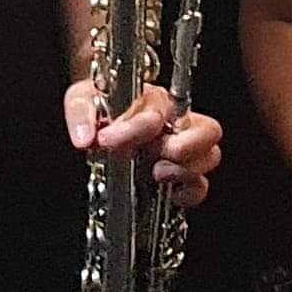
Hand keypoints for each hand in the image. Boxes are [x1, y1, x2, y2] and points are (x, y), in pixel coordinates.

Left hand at [65, 78, 223, 206]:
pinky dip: (188, 192)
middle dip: (185, 147)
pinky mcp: (180, 176)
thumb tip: (84, 137)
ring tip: (157, 174)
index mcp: (153, 99)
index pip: (158, 109)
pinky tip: (167, 192)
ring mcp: (182, 149)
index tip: (108, 140)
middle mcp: (175, 122)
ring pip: (210, 157)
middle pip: (208, 130)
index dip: (135, 127)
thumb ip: (81, 113)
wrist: (101, 121)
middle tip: (157, 157)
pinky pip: (200, 186)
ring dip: (186, 169)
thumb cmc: (99, 106)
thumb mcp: (82, 100)